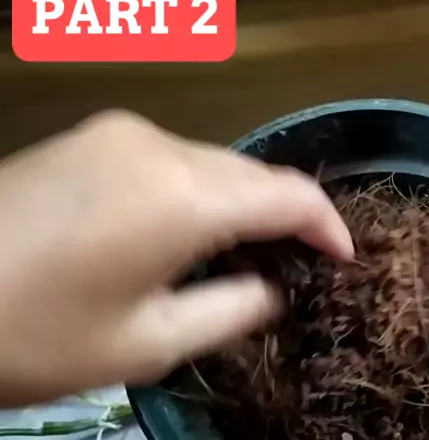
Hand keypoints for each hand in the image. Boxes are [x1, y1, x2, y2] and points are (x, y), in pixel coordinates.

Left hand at [0, 110, 352, 406]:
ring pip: (215, 162)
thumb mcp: (146, 345)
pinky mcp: (93, 135)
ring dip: (241, 203)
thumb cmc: (33, 335)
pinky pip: (173, 158)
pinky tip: (190, 230)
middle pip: (253, 172)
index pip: (289, 195)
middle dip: (285, 215)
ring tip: (246, 255)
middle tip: (298, 266)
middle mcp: (159, 145)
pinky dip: (200, 191)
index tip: (345, 260)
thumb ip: (233, 310)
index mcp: (180, 196)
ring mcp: (120, 132)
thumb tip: (277, 287)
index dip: (328, 226)